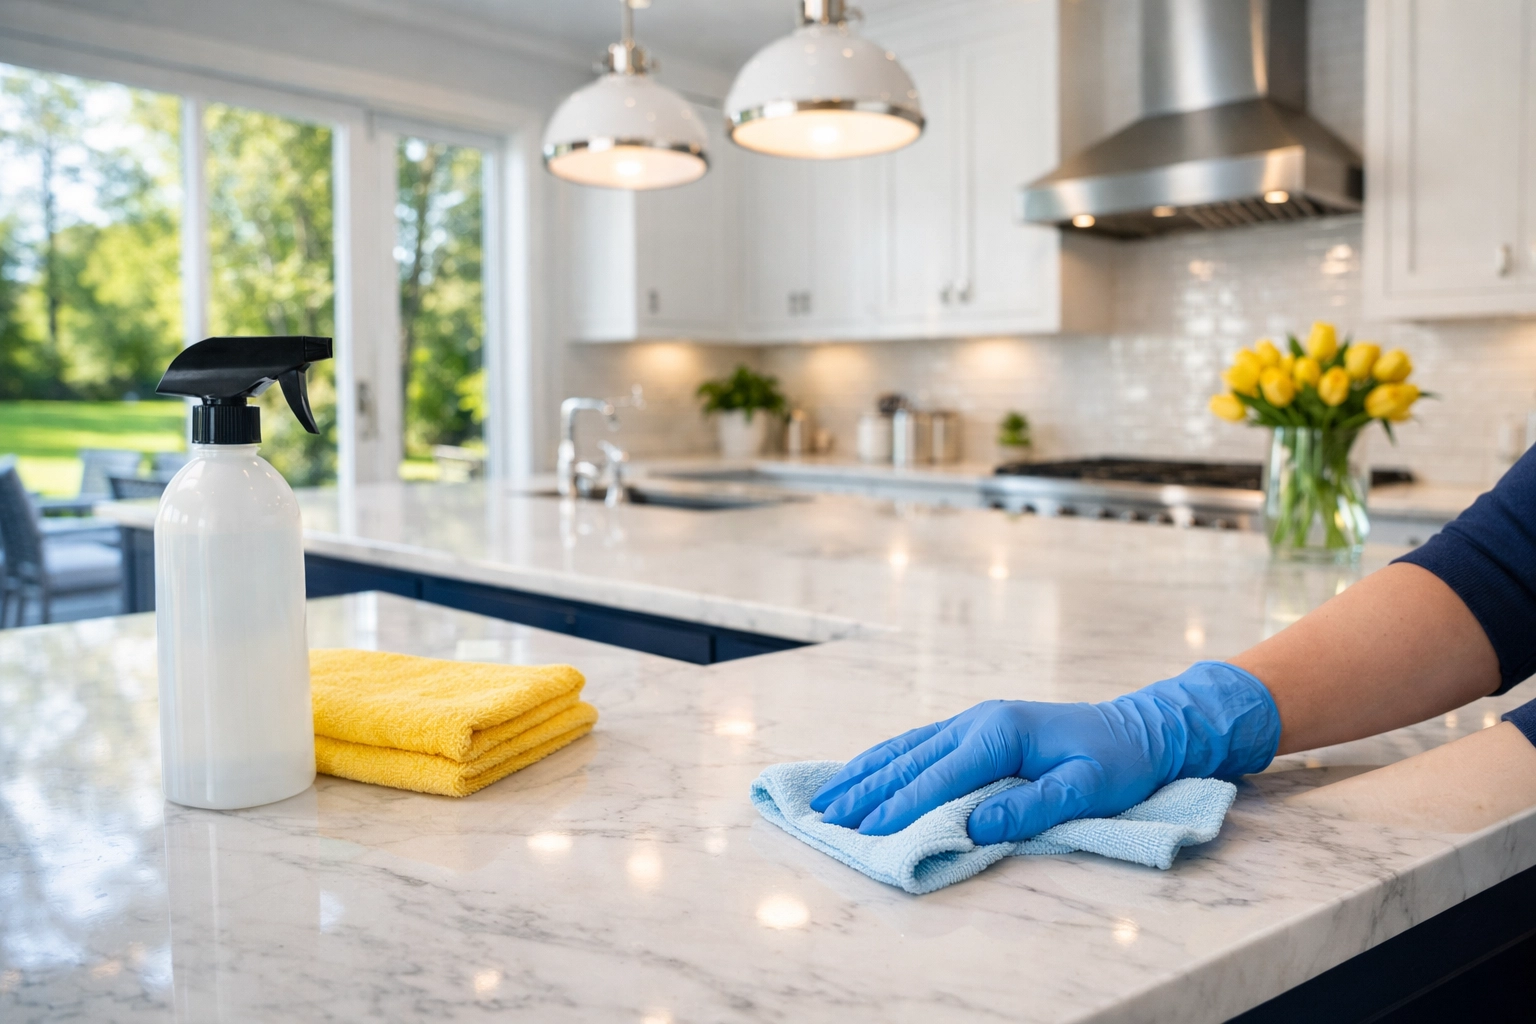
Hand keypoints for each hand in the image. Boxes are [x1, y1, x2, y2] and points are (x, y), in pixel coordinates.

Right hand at [810, 661, 1279, 843]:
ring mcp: (973, 720)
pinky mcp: (974, 727)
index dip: (902, 806)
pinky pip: (918, 744)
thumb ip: (1031, 808)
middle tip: (827, 820)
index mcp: (1002, 733)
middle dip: (868, 791)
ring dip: (866, 773)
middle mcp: (978, 720)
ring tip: (827, 798)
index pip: (941, 776)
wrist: (1138, 727)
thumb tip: (974, 827)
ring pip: (906, 748)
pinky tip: (864, 773)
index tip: (868, 832)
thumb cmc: (1117, 762)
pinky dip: (885, 760)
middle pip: (911, 760)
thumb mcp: (1086, 789)